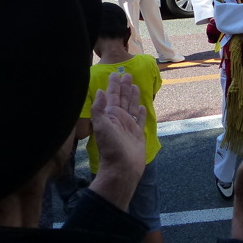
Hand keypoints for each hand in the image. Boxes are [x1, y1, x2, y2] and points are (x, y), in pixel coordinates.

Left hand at [88, 73, 146, 210]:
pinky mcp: (138, 134)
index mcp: (110, 116)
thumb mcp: (102, 126)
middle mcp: (119, 119)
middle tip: (127, 74)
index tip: (115, 74)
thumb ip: (99, 109)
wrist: (122, 169)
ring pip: (132, 107)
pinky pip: (140, 120)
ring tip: (135, 86)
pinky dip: (141, 113)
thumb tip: (101, 91)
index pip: (112, 96)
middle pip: (123, 99)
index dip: (114, 85)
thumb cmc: (111, 148)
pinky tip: (143, 106)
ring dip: (133, 96)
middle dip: (124, 87)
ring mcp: (129, 126)